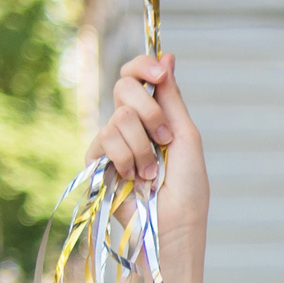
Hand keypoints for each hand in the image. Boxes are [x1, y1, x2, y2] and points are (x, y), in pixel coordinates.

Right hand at [89, 52, 207, 249]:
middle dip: (149, 112)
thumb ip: (171, 98)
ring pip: (119, 118)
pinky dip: (126, 159)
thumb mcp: (186, 136)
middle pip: (123, 86)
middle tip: (165, 139)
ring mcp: (111, 142)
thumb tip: (167, 56)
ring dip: (143, 148)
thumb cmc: (188, 188)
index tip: (159, 73)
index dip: (143, 66)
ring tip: (152, 173)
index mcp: (153, 115)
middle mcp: (130, 125)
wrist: (173, 225)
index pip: (137, 76)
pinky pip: (105, 139)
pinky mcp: (95, 161)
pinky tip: (134, 179)